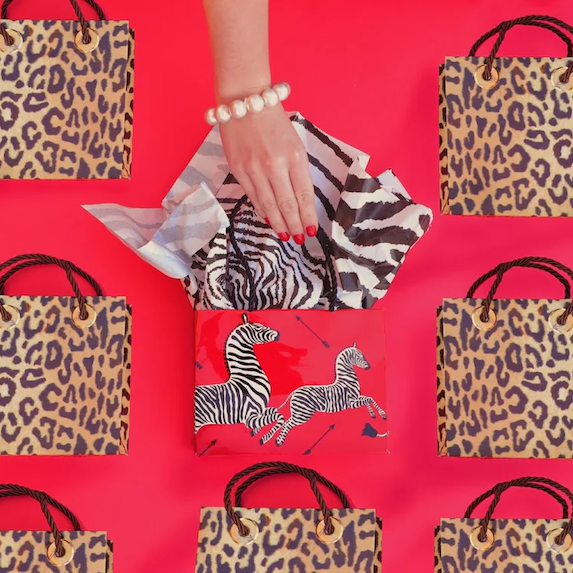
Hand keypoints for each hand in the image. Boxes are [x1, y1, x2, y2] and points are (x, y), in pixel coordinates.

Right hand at [220, 105, 316, 242]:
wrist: (245, 102)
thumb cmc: (274, 123)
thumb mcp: (295, 144)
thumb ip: (298, 171)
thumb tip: (299, 201)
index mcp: (295, 157)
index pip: (304, 195)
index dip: (307, 216)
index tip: (311, 230)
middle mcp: (275, 165)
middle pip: (287, 204)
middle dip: (294, 225)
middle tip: (298, 238)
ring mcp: (254, 169)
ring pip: (269, 205)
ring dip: (278, 223)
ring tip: (285, 235)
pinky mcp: (238, 170)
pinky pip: (253, 196)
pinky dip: (262, 210)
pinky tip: (268, 219)